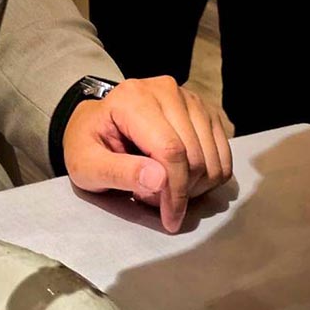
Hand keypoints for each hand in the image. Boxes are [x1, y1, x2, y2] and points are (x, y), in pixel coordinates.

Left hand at [63, 76, 231, 232]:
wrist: (96, 125)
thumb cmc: (88, 145)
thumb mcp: (86, 165)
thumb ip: (118, 172)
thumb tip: (159, 180)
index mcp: (133, 99)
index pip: (170, 150)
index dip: (174, 190)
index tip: (169, 219)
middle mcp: (166, 90)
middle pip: (195, 155)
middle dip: (180, 191)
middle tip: (152, 200)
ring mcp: (189, 98)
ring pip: (212, 157)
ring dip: (194, 186)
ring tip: (161, 186)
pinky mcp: (204, 111)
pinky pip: (222, 153)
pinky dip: (208, 176)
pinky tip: (181, 179)